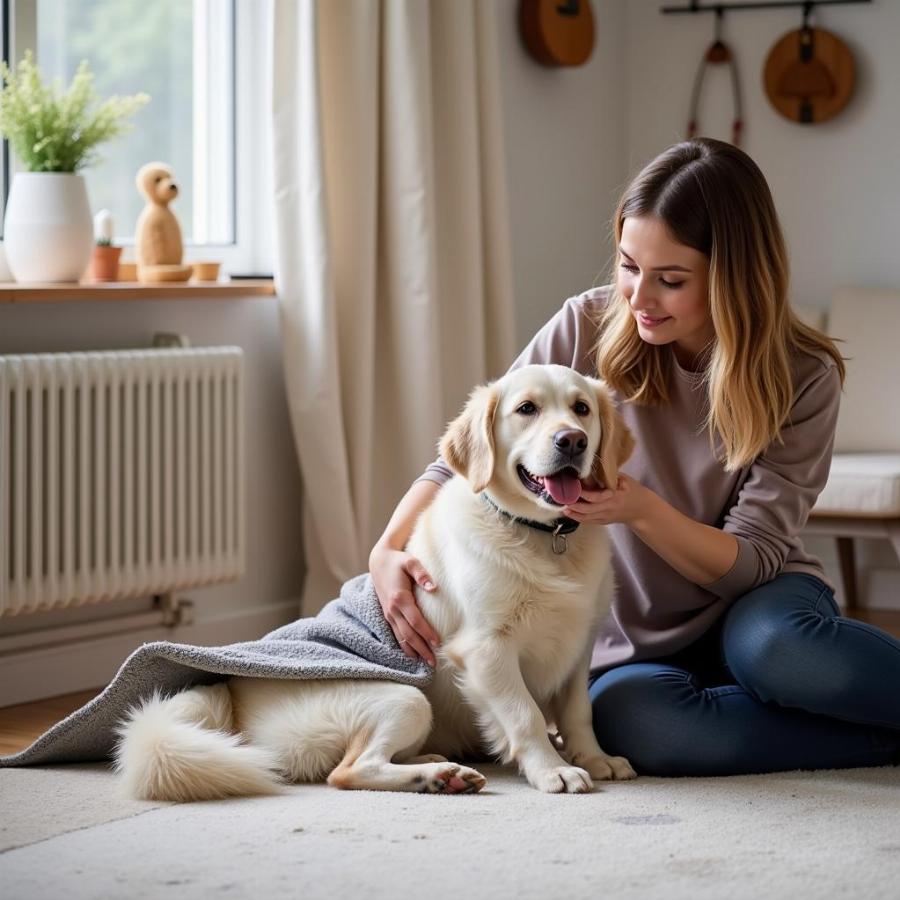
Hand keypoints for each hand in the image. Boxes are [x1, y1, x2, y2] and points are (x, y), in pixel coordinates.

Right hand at [369, 545, 440, 665]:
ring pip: (401, 637)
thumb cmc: (398, 561)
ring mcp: (388, 613)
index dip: (426, 633)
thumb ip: (422, 573)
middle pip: (408, 634)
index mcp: (399, 598)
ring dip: (413, 651)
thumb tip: (433, 587)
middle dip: (421, 649)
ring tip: (425, 662)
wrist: (378, 561)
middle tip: (434, 662)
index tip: (438, 643)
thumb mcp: (410, 561)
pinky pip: (395, 634)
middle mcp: (392, 609)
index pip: (415, 621)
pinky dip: (403, 645)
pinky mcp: (387, 614)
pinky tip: (412, 653)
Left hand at [562, 473, 652, 526]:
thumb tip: (593, 469)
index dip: (584, 493)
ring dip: (573, 513)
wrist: (642, 510)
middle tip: (562, 499)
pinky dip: (578, 517)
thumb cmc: (633, 491)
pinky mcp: (604, 521)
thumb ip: (609, 476)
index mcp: (615, 497)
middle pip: (588, 510)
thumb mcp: (624, 480)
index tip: (574, 487)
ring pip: (586, 518)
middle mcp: (609, 509)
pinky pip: (589, 521)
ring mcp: (606, 517)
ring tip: (563, 507)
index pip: (596, 497)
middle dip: (574, 505)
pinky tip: (569, 513)